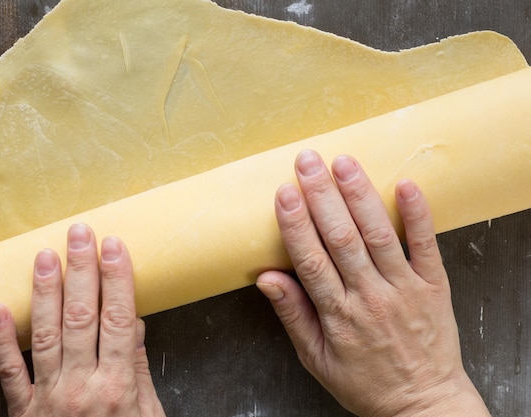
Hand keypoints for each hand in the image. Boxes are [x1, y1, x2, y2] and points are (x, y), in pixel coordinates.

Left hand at [0, 223, 164, 416]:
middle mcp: (82, 386)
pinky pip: (9, 374)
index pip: (118, 320)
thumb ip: (137, 369)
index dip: (117, 280)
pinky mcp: (23, 412)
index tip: (114, 246)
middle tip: (79, 234)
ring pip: (46, 335)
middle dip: (81, 271)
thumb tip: (134, 323)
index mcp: (117, 387)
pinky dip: (1, 342)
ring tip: (43, 256)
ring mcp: (49, 398)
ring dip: (45, 293)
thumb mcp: (148, 416)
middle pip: (82, 318)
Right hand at [257, 150, 489, 415]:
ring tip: (344, 163)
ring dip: (360, 196)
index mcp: (338, 315)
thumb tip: (268, 278)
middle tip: (308, 161)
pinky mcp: (434, 286)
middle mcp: (370, 297)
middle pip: (342, 239)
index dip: (296, 224)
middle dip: (322, 196)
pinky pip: (426, 246)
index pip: (311, 261)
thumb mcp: (317, 359)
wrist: (423, 404)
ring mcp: (404, 289)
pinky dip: (417, 215)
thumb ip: (293, 315)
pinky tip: (405, 184)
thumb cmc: (365, 383)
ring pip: (379, 235)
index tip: (284, 192)